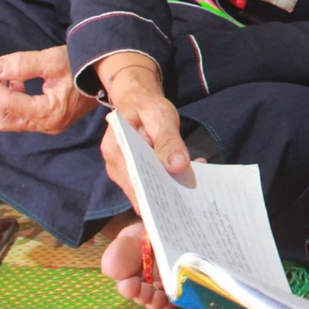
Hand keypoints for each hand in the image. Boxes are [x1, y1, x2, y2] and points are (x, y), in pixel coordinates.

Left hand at [0, 46, 95, 133]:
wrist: (108, 74)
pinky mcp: (51, 121)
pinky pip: (22, 117)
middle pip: (5, 118)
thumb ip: (21, 64)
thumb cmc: (84, 65)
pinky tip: (16, 84)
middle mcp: (49, 125)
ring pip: (11, 120)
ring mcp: (51, 126)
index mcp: (49, 112)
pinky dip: (12, 102)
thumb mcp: (52, 60)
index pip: (7, 103)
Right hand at [96, 54, 187, 212]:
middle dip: (165, 196)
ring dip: (168, 189)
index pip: (134, 181)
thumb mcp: (161, 116)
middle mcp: (115, 166)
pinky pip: (149, 184)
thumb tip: (178, 166)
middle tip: (191, 201)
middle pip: (139, 190)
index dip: (153, 197)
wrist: (138, 100)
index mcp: (116, 150)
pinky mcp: (133, 173)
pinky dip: (167, 183)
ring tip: (193, 189)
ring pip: (145, 189)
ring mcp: (122, 172)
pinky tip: (186, 181)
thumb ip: (169, 140)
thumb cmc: (147, 106)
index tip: (175, 207)